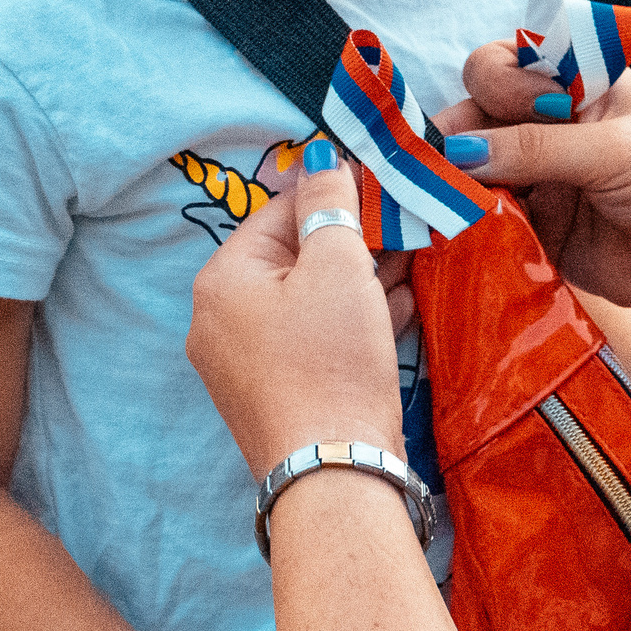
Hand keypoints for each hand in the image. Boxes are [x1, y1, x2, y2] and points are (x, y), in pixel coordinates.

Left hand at [189, 156, 403, 476]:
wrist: (335, 474)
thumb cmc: (331, 360)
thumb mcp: (338, 265)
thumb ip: (331, 204)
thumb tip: (322, 156)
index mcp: (222, 279)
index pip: (279, 210)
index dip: (334, 190)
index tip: (382, 180)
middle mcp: (220, 319)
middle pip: (291, 256)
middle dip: (350, 237)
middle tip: (404, 219)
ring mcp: (245, 364)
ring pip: (307, 301)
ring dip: (357, 277)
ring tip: (410, 256)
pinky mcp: (277, 395)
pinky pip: (313, 339)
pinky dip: (351, 320)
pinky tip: (397, 305)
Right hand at [453, 51, 630, 323]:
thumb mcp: (615, 150)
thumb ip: (536, 148)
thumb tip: (457, 152)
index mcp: (576, 85)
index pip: (504, 65)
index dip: (495, 82)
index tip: (517, 109)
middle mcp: (548, 127)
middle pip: (476, 116)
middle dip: (458, 137)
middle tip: (449, 167)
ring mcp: (539, 179)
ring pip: (473, 172)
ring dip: (458, 185)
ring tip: (449, 204)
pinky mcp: (536, 230)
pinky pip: (487, 222)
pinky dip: (470, 226)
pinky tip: (459, 232)